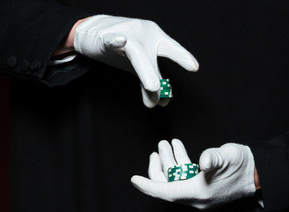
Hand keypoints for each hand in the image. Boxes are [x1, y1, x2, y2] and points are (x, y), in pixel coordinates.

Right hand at [73, 15, 198, 107]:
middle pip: (151, 58)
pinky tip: (120, 41)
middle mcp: (142, 33)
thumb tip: (160, 103)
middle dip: (157, 79)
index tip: (194, 67)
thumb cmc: (123, 49)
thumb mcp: (138, 66)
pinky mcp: (105, 37)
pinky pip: (111, 39)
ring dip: (145, 71)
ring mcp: (124, 33)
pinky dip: (115, 41)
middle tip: (162, 99)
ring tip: (152, 87)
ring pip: (136, 54)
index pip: (170, 48)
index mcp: (154, 37)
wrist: (94, 32)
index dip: (182, 56)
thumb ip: (150, 82)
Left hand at [131, 139, 255, 209]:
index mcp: (199, 193)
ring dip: (169, 162)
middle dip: (159, 167)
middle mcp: (196, 198)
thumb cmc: (243, 166)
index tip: (134, 179)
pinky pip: (183, 179)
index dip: (149, 186)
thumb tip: (203, 161)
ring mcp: (200, 194)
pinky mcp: (203, 188)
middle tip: (158, 149)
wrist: (257, 173)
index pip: (167, 192)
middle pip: (168, 186)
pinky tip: (179, 149)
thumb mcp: (228, 157)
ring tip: (167, 144)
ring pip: (175, 181)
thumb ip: (214, 158)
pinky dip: (179, 164)